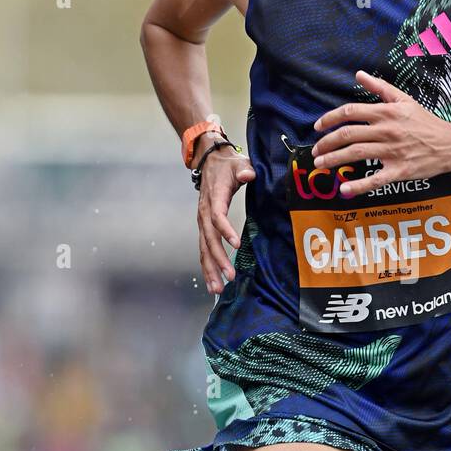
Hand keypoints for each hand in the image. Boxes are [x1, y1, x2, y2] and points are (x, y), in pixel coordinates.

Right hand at [197, 144, 255, 291]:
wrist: (209, 162)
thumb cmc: (227, 165)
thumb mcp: (238, 163)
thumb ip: (244, 170)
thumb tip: (248, 175)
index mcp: (215, 197)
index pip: (218, 216)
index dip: (226, 230)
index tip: (236, 245)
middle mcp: (205, 213)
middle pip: (209, 239)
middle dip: (218, 259)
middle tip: (229, 276)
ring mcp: (202, 222)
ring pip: (204, 249)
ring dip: (210, 269)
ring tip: (218, 288)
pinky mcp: (204, 228)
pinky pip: (204, 250)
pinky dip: (207, 267)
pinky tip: (213, 284)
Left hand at [312, 70, 450, 197]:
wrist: (450, 144)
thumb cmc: (425, 122)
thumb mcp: (404, 100)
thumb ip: (380, 88)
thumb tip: (359, 74)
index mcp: (386, 113)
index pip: (350, 112)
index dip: (329, 119)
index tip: (317, 127)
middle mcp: (386, 131)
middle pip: (348, 135)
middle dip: (327, 143)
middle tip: (315, 151)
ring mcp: (392, 151)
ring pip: (356, 154)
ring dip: (334, 160)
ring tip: (320, 165)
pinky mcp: (399, 171)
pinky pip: (376, 179)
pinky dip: (358, 186)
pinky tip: (344, 189)